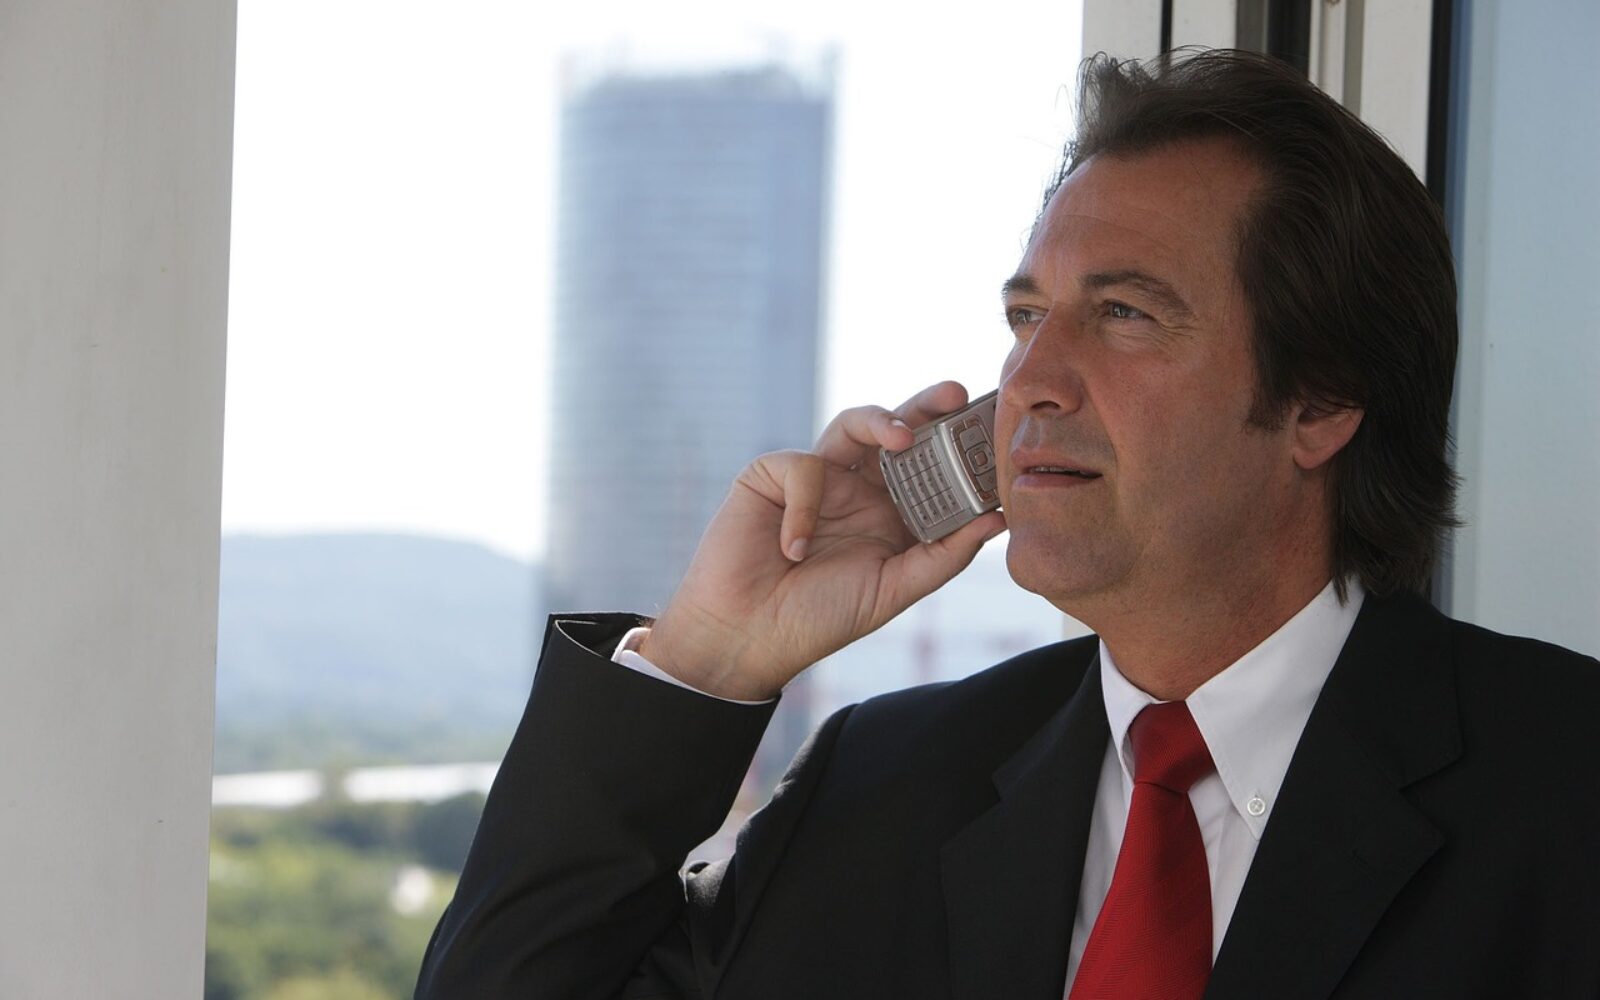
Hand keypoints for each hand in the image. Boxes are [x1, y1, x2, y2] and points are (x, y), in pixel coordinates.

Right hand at [639, 381, 1007, 700]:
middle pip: (897, 432)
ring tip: (901, 437)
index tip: (992, 435)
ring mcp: (816, 479)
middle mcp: (857, 489)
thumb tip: (998, 519)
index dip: (958, 449)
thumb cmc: (819, 618)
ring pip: (851, 425)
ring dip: (879, 420)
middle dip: (926, 407)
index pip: (931, 468)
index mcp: (890, 514)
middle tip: (955, 394)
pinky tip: (794, 548)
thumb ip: (943, 555)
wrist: (747, 637)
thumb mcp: (892, 590)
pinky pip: (802, 467)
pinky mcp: (770, 476)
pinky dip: (804, 506)